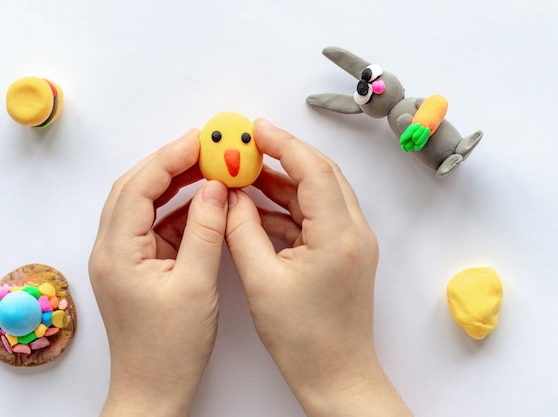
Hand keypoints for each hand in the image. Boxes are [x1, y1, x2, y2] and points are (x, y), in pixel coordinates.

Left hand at [89, 129, 227, 416]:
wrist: (153, 390)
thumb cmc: (168, 350)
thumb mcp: (196, 285)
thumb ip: (206, 230)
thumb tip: (216, 188)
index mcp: (117, 252)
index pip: (138, 187)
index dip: (168, 157)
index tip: (198, 139)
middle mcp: (111, 250)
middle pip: (135, 189)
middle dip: (169, 163)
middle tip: (204, 147)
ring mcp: (122, 258)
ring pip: (144, 205)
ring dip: (174, 184)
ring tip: (207, 168)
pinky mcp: (137, 266)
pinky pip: (155, 225)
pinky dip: (178, 209)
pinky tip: (203, 202)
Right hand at [226, 119, 411, 415]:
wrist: (336, 375)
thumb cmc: (303, 339)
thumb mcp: (261, 281)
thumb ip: (241, 231)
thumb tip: (229, 197)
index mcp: (338, 236)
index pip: (313, 170)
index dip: (283, 144)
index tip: (255, 129)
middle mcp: (354, 232)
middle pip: (320, 174)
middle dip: (284, 155)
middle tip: (249, 145)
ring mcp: (352, 242)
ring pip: (318, 194)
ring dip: (284, 181)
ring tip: (246, 174)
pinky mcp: (344, 252)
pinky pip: (316, 216)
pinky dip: (288, 207)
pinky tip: (258, 208)